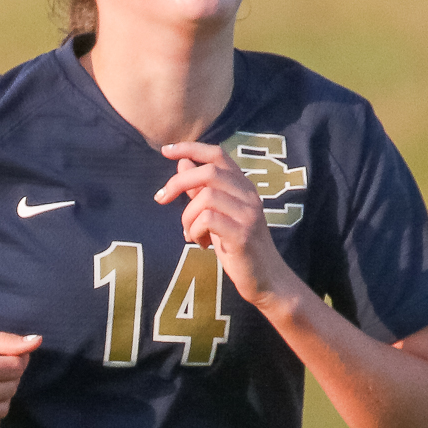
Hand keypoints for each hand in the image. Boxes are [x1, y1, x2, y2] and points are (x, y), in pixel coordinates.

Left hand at [154, 141, 292, 305]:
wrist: (265, 279)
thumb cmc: (239, 246)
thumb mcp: (217, 214)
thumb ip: (201, 189)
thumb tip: (183, 162)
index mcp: (243, 187)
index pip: (218, 155)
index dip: (190, 148)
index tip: (165, 151)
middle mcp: (249, 195)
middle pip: (208, 172)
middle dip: (178, 183)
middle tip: (162, 199)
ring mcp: (248, 214)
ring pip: (205, 197)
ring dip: (187, 216)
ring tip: (189, 233)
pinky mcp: (242, 234)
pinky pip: (208, 220)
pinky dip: (195, 231)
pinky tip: (200, 244)